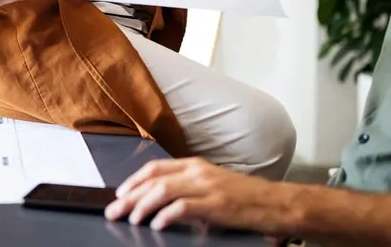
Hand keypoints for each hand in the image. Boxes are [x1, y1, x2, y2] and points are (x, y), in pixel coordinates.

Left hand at [105, 157, 294, 234]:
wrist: (276, 204)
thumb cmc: (246, 198)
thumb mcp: (213, 186)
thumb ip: (190, 190)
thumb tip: (160, 203)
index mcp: (196, 165)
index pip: (155, 168)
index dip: (133, 180)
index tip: (119, 193)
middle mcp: (198, 172)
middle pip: (153, 180)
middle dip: (130, 196)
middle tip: (114, 211)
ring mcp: (208, 187)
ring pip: (163, 191)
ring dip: (142, 205)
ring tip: (131, 219)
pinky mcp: (217, 205)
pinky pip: (183, 207)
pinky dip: (166, 216)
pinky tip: (157, 225)